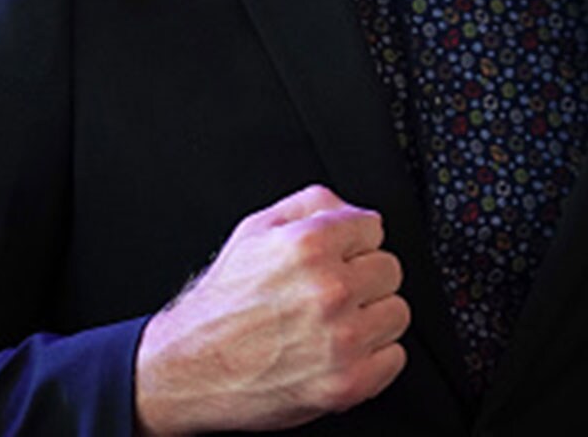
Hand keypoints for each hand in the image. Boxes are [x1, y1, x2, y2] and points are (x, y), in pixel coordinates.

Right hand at [133, 184, 410, 434]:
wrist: (189, 368)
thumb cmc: (222, 303)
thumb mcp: (255, 230)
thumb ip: (312, 204)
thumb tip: (354, 210)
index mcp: (310, 245)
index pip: (374, 229)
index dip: (351, 245)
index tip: (334, 261)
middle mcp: (330, 290)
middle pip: (390, 270)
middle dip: (362, 280)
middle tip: (329, 296)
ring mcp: (342, 339)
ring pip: (397, 312)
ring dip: (371, 318)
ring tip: (333, 325)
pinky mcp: (347, 382)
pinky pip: (395, 357)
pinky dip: (373, 357)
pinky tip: (340, 353)